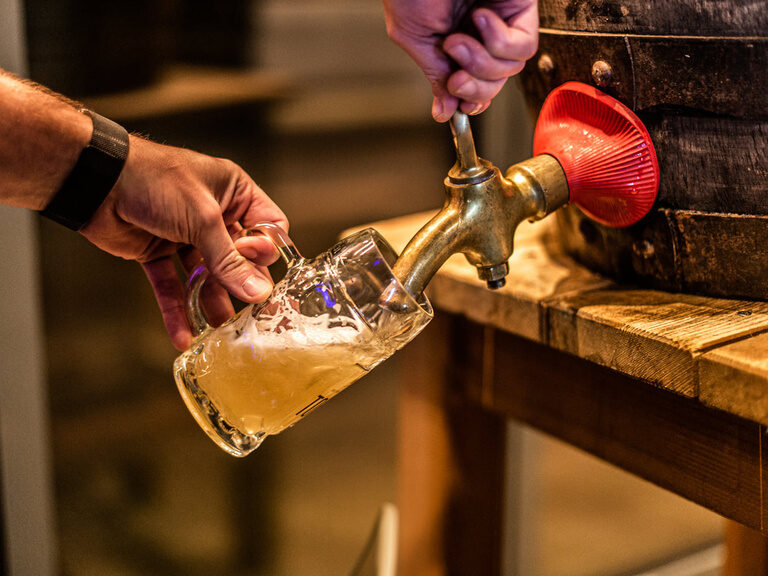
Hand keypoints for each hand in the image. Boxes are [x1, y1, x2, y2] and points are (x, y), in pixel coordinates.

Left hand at [81, 135, 287, 350]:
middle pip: (239, 257)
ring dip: (211, 303)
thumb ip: (229, 260)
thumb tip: (258, 291)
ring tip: (219, 332)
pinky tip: (184, 335)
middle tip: (249, 313)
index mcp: (234, 192)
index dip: (265, 250)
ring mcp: (186, 235)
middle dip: (241, 285)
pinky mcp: (158, 252)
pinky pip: (173, 285)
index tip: (254, 266)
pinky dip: (177, 309)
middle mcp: (214, 214)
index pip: (267, 226)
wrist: (97, 180)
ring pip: (207, 276)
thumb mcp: (202, 219)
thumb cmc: (155, 180)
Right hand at [383, 0, 537, 121]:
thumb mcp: (415, 38)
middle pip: (496, 83)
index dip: (472, 99)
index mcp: (458, 40)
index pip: (478, 84)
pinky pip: (523, 46)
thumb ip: (435, 76)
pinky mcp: (520, 7)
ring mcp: (502, 21)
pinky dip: (499, 42)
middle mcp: (482, 33)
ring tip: (457, 38)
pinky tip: (480, 19)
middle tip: (454, 74)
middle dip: (474, 87)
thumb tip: (443, 111)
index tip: (458, 104)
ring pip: (510, 69)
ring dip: (480, 62)